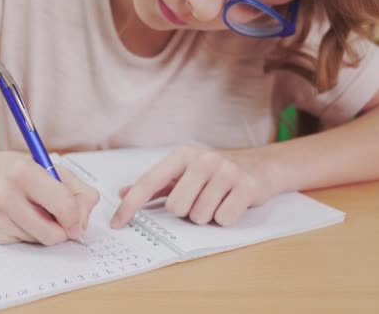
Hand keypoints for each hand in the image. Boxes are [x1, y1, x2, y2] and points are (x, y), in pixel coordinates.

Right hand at [0, 153, 98, 244]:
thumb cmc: (22, 172)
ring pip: (42, 241)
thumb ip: (79, 192)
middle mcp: (5, 194)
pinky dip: (32, 233)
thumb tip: (82, 224)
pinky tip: (22, 217)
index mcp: (24, 171)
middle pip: (53, 234)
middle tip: (60, 217)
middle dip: (63, 230)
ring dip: (47, 230)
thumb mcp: (54, 169)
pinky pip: (28, 244)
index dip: (77, 217)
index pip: (64, 206)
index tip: (78, 219)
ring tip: (36, 210)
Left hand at [111, 144, 278, 227]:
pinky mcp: (247, 186)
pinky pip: (223, 219)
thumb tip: (123, 193)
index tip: (117, 224)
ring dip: (206, 216)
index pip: (149, 183)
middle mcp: (203, 159)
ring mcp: (227, 171)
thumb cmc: (214, 173)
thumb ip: (155, 184)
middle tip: (199, 200)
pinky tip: (231, 203)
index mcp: (182, 155)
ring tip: (216, 200)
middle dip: (186, 212)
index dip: (130, 206)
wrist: (261, 165)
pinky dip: (225, 218)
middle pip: (176, 207)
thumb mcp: (183, 172)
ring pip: (200, 216)